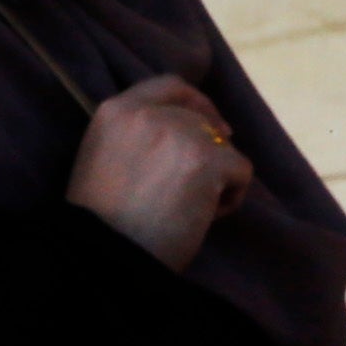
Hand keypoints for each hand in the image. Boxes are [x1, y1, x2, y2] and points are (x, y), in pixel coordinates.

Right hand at [66, 75, 250, 270]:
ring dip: (216, 180)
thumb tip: (200, 128)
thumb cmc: (104, 225)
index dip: (197, 103)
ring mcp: (179, 133)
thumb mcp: (106, 160)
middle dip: (208, 153)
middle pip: (201, 120)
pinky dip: (231, 198)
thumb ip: (139, 135)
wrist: (105, 260)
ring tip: (187, 212)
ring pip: (223, 147)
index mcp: (115, 111)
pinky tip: (201, 219)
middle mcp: (147, 113)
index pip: (170, 86)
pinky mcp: (208, 159)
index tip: (214, 127)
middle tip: (194, 193)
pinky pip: (241, 171)